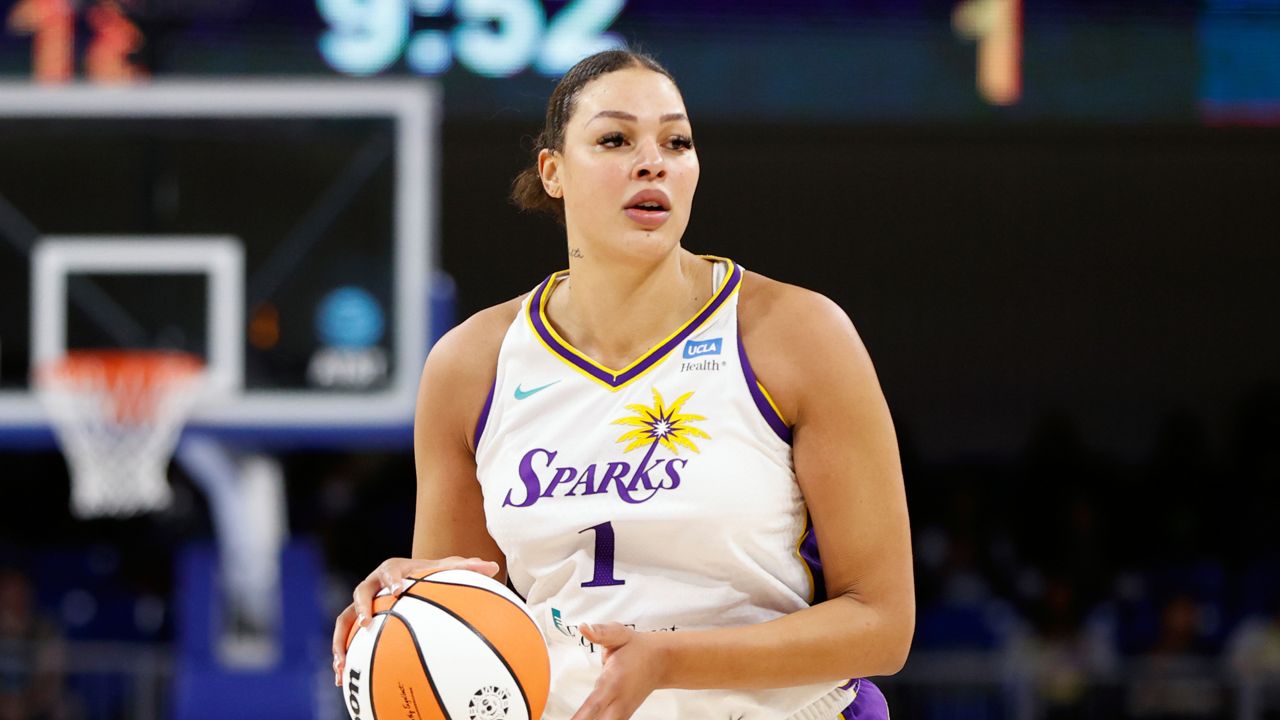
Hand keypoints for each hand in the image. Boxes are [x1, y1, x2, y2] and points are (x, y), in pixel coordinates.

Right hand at [331, 555, 499, 684]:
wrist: (404, 577)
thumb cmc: (427, 574)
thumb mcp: (446, 569)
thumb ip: (468, 568)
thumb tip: (494, 567)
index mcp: (393, 569)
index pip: (390, 572)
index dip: (393, 580)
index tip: (399, 590)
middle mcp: (372, 585)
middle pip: (361, 593)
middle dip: (363, 608)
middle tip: (368, 623)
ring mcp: (361, 604)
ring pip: (344, 620)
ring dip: (341, 640)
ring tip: (342, 663)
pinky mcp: (355, 622)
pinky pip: (344, 639)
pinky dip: (341, 657)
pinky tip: (341, 680)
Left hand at [569, 623, 665, 719]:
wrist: (660, 661)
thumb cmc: (636, 648)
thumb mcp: (618, 634)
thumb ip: (600, 632)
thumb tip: (584, 628)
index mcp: (614, 681)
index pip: (595, 705)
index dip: (581, 717)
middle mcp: (618, 700)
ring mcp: (622, 710)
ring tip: (577, 719)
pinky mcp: (623, 715)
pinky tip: (588, 719)